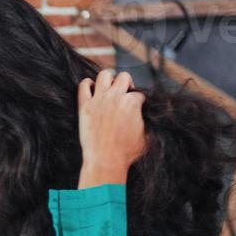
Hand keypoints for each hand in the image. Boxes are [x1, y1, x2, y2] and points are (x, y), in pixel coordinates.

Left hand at [76, 69, 146, 186]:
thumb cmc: (127, 153)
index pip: (139, 93)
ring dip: (108, 80)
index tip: (135, 109)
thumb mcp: (147, 137)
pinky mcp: (84, 106)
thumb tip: (151, 118)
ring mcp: (99, 100)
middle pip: (123, 76)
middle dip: (126, 85)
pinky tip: (91, 91)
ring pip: (104, 74)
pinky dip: (87, 85)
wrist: (105, 161)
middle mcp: (116, 97)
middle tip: (123, 96)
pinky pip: (83, 86)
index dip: (138, 101)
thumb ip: (149, 122)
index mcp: (132, 102)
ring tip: (108, 91)